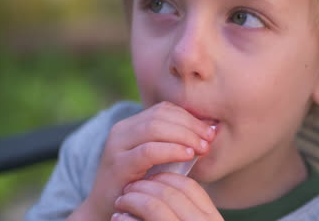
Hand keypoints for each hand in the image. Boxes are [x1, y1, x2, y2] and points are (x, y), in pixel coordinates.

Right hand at [73, 102, 215, 219]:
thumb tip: (210, 129)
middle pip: (160, 115)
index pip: (164, 109)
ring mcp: (117, 147)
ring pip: (154, 128)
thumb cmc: (141, 185)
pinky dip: (171, 150)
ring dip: (184, 136)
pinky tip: (188, 156)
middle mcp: (121, 130)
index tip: (210, 130)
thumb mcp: (159, 159)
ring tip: (202, 147)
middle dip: (190, 125)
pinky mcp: (118, 165)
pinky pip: (148, 151)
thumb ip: (177, 142)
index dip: (189, 117)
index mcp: (131, 125)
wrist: (108, 208)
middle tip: (209, 139)